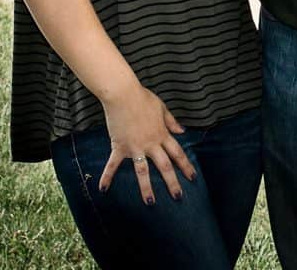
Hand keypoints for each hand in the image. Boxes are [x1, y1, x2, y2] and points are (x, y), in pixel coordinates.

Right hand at [99, 84, 195, 203]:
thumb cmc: (142, 98)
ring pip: (142, 171)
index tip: (193, 178)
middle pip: (164, 166)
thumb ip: (171, 121)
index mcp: (162, 134)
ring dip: (146, 187)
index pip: (177, 153)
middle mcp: (150, 143)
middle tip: (178, 197)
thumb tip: (182, 131)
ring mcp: (135, 147)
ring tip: (150, 202)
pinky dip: (107, 176)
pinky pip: (113, 164)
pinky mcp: (120, 146)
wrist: (123, 94)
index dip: (186, 166)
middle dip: (172, 182)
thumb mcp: (161, 107)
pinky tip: (103, 189)